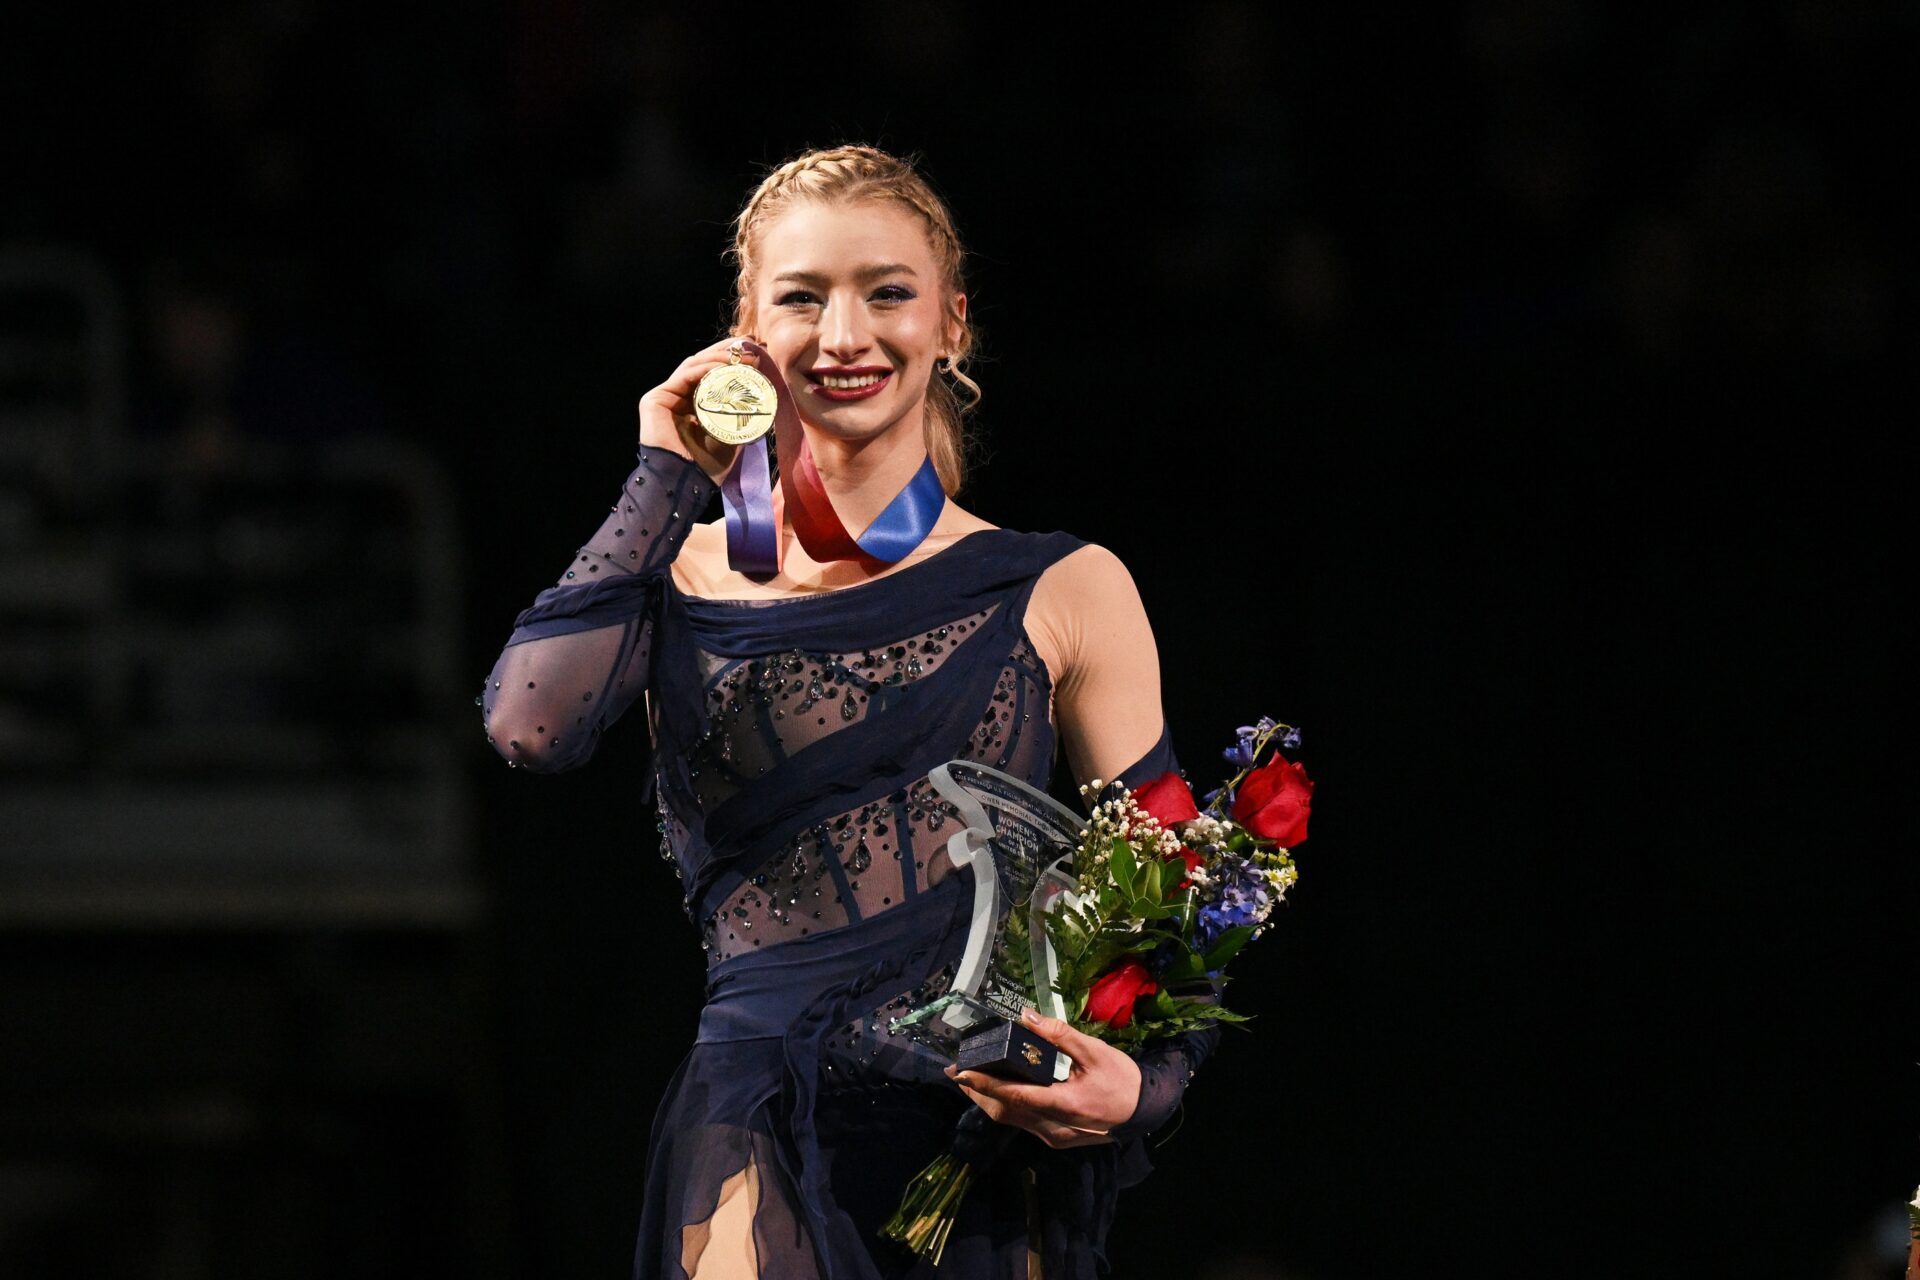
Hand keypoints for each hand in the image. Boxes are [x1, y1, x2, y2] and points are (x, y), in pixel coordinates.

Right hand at [637, 335, 781, 481]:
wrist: (687, 484)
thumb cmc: (709, 467)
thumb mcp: (732, 434)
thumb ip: (740, 415)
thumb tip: (763, 396)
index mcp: (693, 407)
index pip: (712, 376)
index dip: (731, 362)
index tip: (755, 354)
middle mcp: (677, 399)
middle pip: (702, 366)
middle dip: (726, 353)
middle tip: (749, 346)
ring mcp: (665, 398)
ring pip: (693, 366)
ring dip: (719, 358)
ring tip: (741, 356)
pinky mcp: (655, 400)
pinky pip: (684, 376)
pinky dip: (705, 368)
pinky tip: (724, 367)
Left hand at [943, 1006, 1141, 1149]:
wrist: (1145, 1111)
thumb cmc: (1122, 1079)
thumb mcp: (1095, 1051)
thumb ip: (1059, 1035)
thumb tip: (1026, 1015)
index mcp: (1063, 1105)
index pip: (1014, 1095)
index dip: (984, 1084)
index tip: (961, 1073)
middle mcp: (1053, 1127)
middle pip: (1005, 1112)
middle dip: (977, 1093)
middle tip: (956, 1073)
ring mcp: (1053, 1136)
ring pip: (1011, 1120)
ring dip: (988, 1100)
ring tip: (969, 1080)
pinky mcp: (1056, 1138)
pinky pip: (1023, 1122)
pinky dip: (1006, 1105)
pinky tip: (999, 1090)